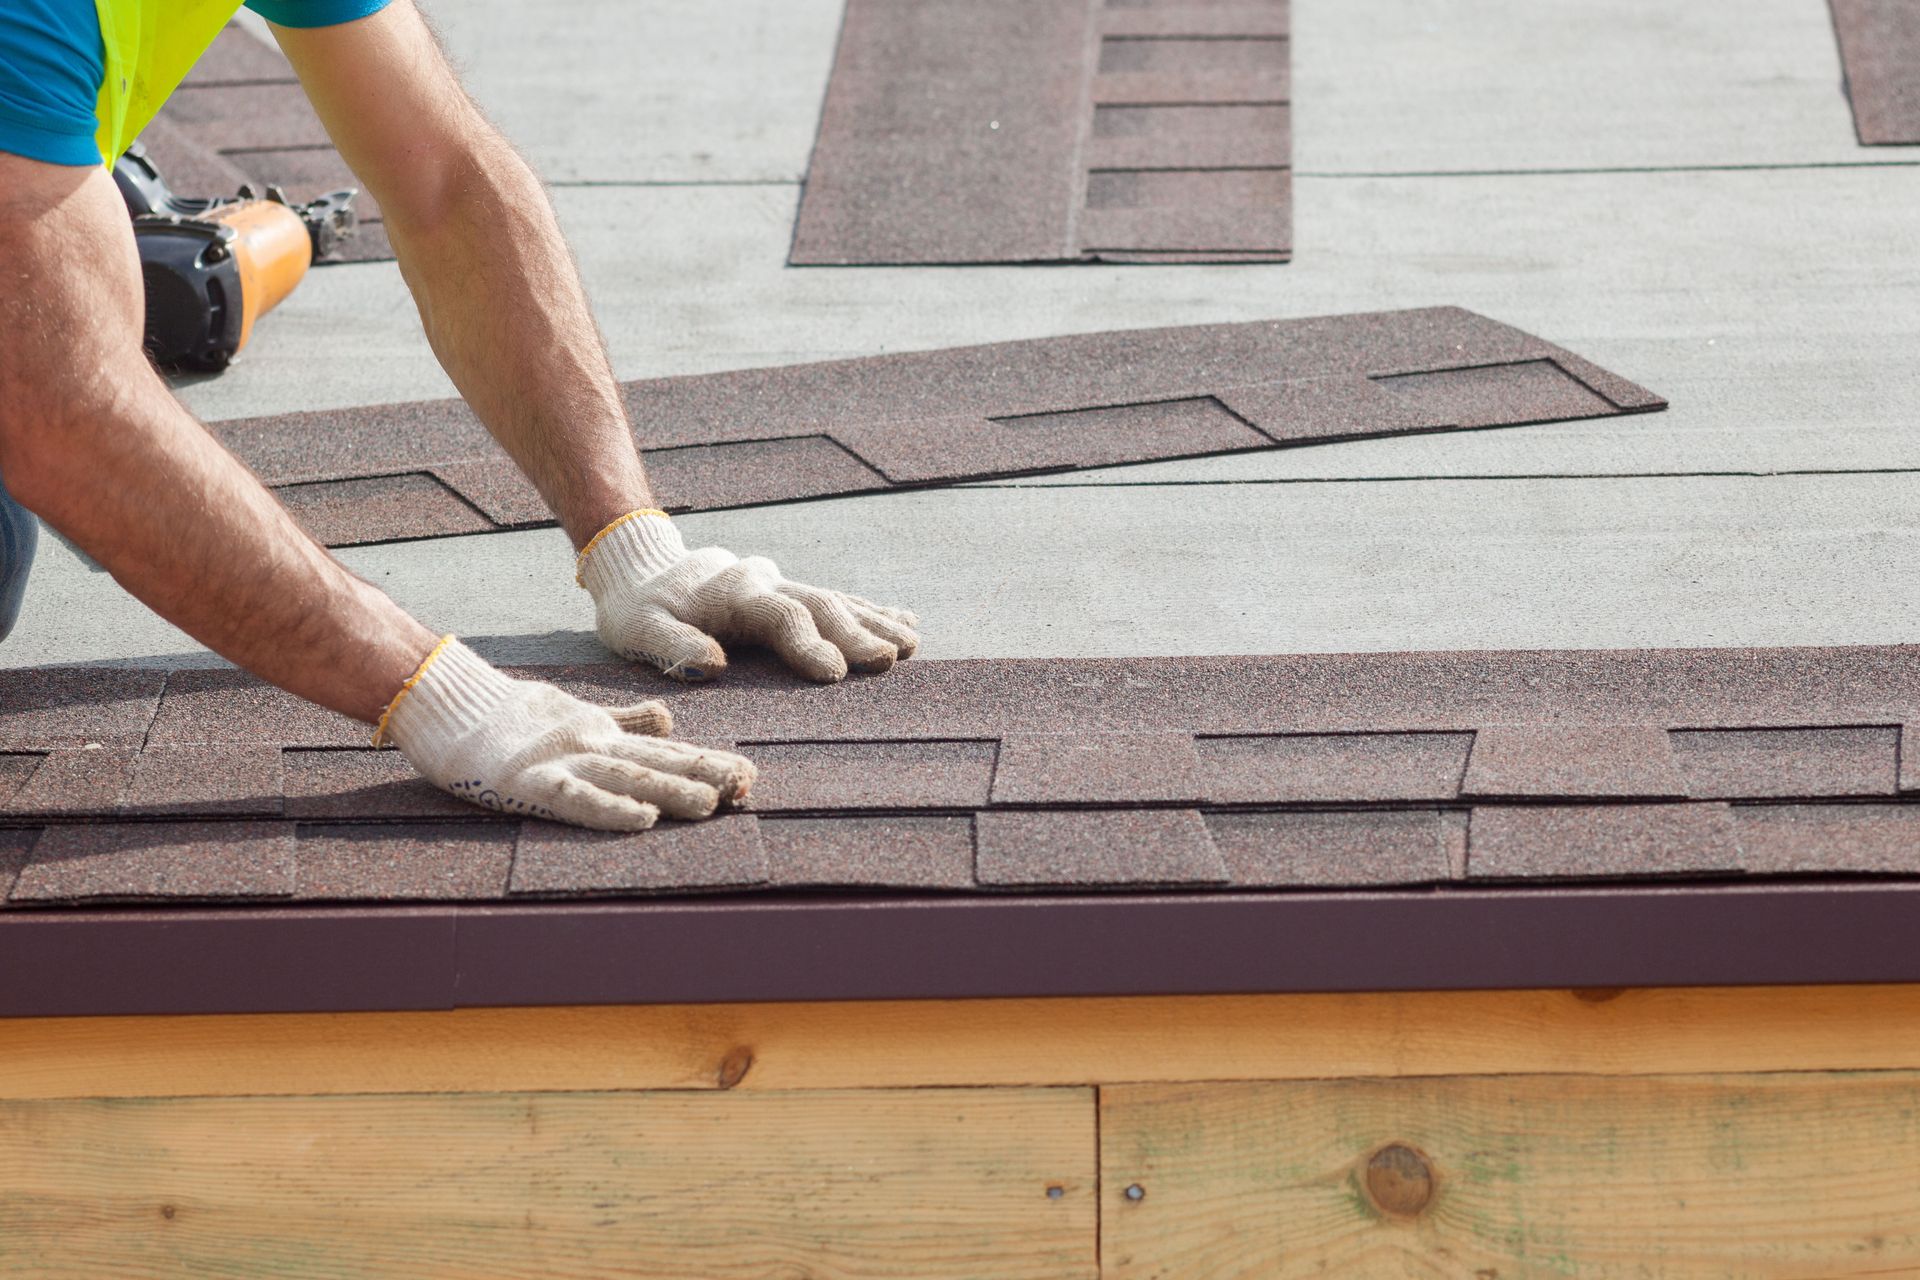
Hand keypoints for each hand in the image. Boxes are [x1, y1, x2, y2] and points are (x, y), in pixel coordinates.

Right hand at [376, 637, 755, 830]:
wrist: (448, 703)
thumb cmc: (510, 717)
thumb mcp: (578, 715)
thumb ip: (623, 720)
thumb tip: (669, 719)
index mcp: (603, 734)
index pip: (665, 749)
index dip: (706, 761)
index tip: (749, 775)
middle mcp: (592, 745)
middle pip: (657, 761)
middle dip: (705, 774)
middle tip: (748, 787)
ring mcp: (562, 762)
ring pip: (628, 775)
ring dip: (672, 789)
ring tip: (712, 802)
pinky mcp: (529, 782)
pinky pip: (576, 798)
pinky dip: (611, 809)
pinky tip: (642, 819)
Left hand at [576, 510, 919, 682]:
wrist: (642, 567)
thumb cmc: (637, 610)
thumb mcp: (638, 628)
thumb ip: (671, 646)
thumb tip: (711, 666)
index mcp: (732, 593)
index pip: (779, 615)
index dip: (807, 643)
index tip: (834, 672)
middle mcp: (764, 582)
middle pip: (819, 604)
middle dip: (856, 632)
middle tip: (890, 659)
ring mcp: (781, 584)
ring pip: (835, 599)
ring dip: (874, 621)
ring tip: (910, 644)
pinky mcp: (788, 592)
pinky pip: (836, 598)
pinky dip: (871, 610)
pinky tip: (905, 621)